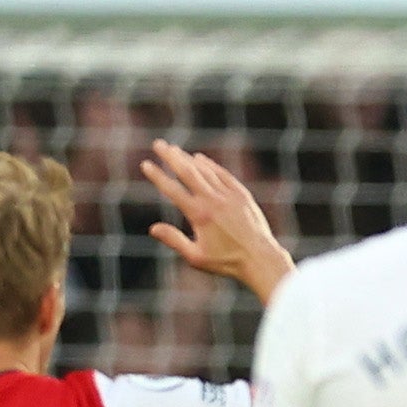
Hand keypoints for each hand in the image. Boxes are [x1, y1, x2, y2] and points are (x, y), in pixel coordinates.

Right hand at [140, 139, 290, 292]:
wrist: (261, 259)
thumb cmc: (227, 262)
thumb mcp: (196, 257)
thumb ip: (174, 240)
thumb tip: (152, 228)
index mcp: (200, 215)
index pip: (173, 190)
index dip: (157, 176)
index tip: (145, 164)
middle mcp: (213, 201)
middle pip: (188, 172)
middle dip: (171, 156)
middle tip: (158, 144)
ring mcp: (229, 195)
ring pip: (205, 171)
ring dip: (188, 158)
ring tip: (174, 150)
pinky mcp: (241, 195)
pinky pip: (223, 174)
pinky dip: (209, 165)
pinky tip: (199, 158)